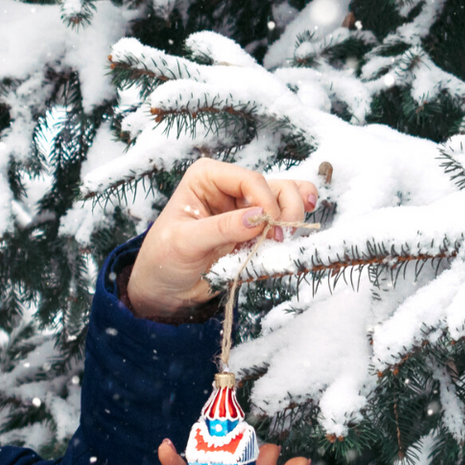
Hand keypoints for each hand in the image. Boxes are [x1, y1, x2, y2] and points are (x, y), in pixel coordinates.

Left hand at [127, 158, 316, 320]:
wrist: (166, 287)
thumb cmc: (164, 258)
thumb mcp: (186, 242)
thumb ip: (221, 228)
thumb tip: (258, 217)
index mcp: (208, 176)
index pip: (249, 179)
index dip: (266, 201)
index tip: (269, 230)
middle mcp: (230, 186)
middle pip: (275, 186)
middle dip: (285, 209)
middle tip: (280, 238)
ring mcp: (246, 207)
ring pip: (286, 198)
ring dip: (294, 216)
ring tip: (287, 238)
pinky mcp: (256, 229)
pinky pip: (284, 219)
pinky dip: (295, 223)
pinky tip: (300, 227)